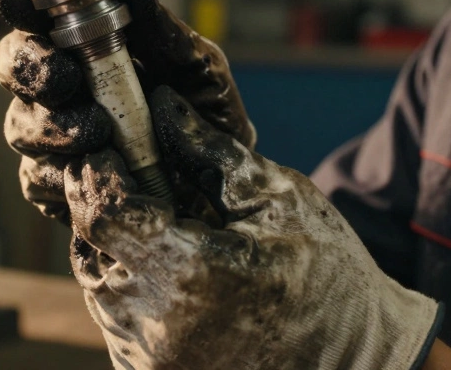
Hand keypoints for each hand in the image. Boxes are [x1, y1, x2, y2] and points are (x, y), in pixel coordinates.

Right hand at [0, 0, 255, 222]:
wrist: (225, 186)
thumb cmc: (207, 117)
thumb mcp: (199, 70)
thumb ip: (165, 32)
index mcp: (85, 48)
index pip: (36, 17)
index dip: (20, 5)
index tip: (30, 9)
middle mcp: (59, 89)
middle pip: (13, 67)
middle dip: (33, 70)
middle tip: (67, 80)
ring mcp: (51, 139)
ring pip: (20, 125)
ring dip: (54, 126)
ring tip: (100, 133)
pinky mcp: (55, 187)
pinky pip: (38, 180)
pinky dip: (63, 174)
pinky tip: (98, 171)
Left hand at [65, 86, 441, 369]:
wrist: (358, 364)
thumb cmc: (330, 277)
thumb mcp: (278, 198)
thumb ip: (210, 153)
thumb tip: (163, 105)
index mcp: (190, 271)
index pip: (103, 212)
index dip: (98, 176)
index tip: (108, 152)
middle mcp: (158, 324)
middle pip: (91, 248)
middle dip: (106, 211)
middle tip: (136, 186)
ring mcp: (153, 361)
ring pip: (98, 288)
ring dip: (115, 252)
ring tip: (161, 231)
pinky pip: (116, 324)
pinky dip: (129, 292)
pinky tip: (167, 274)